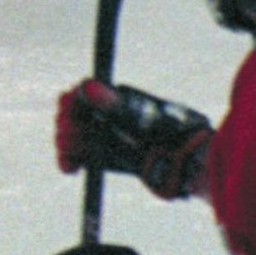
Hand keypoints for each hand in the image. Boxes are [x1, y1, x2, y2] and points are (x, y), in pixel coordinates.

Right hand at [55, 79, 211, 198]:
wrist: (189, 164)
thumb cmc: (169, 134)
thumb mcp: (141, 117)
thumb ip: (113, 104)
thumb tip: (87, 86)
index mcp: (113, 98)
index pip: (80, 95)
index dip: (72, 103)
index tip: (69, 112)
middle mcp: (105, 116)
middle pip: (71, 116)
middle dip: (68, 125)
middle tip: (71, 135)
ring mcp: (103, 138)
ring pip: (71, 137)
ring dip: (66, 144)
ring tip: (72, 154)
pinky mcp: (104, 160)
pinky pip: (77, 158)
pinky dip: (68, 161)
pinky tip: (70, 168)